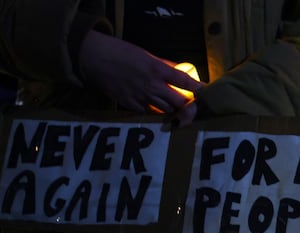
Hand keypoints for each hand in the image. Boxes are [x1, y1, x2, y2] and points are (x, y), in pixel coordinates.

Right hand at [79, 30, 201, 113]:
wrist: (94, 59)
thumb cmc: (120, 52)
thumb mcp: (146, 55)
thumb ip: (164, 66)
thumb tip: (178, 72)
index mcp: (157, 70)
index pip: (184, 81)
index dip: (198, 89)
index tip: (205, 92)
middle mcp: (152, 86)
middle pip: (179, 103)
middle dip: (188, 107)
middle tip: (192, 107)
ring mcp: (141, 98)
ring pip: (166, 111)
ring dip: (173, 110)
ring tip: (176, 108)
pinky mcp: (131, 106)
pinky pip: (149, 113)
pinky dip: (155, 111)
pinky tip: (156, 107)